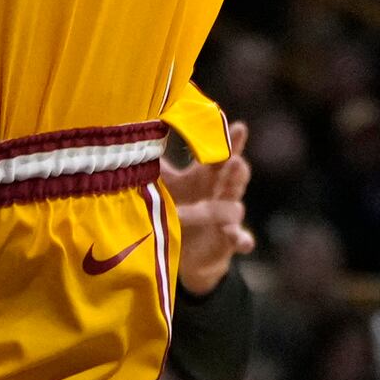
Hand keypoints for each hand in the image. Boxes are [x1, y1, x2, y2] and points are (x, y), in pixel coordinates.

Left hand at [162, 121, 255, 297]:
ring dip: (222, 208)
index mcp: (206, 176)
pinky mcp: (228, 242)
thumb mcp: (165, 185)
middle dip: (236, 168)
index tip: (240, 127)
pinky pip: (241, 240)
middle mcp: (222, 194)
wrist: (184, 251)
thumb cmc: (175, 208)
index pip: (222, 154)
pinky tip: (239, 238)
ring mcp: (228, 218)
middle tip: (234, 161)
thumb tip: (137, 135)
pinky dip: (241, 239)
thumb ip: (155, 164)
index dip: (232, 141)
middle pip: (235, 177)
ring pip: (234, 208)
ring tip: (222, 204)